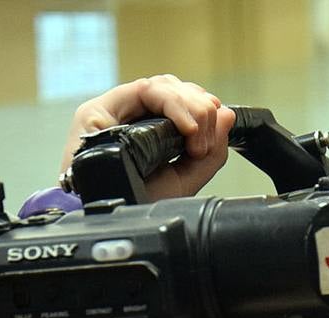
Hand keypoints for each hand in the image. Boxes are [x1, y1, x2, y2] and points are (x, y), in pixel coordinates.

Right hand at [61, 74, 236, 200]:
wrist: (114, 222)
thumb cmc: (140, 203)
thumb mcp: (186, 180)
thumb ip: (211, 152)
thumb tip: (228, 115)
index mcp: (152, 129)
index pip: (182, 100)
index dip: (204, 107)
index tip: (217, 129)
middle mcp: (133, 115)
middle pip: (175, 87)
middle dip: (201, 108)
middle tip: (203, 143)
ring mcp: (116, 110)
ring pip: (163, 85)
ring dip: (190, 106)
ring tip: (195, 139)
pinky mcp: (100, 108)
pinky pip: (145, 90)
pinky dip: (173, 104)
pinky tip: (186, 129)